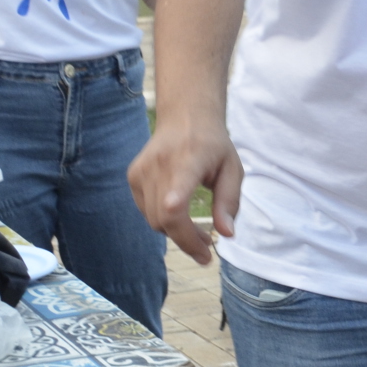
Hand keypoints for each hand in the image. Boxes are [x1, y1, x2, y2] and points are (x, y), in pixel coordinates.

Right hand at [130, 113, 242, 263]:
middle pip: (165, 218)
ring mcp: (142, 170)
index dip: (176, 209)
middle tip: (207, 249)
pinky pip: (146, 212)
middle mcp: (160, 163)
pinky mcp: (133, 176)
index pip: (175, 190)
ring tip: (199, 234)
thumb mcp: (232, 169)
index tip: (187, 226)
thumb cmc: (213, 146)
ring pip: (154, 220)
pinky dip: (163, 222)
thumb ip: (229, 202)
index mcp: (189, 159)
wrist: (185, 116)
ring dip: (176, 235)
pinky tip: (179, 215)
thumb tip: (226, 234)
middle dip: (187, 241)